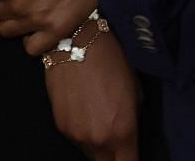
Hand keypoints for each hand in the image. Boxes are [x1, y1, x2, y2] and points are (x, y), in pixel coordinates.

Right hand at [43, 28, 139, 160]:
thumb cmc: (112, 62)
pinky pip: (76, 140)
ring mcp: (76, 136)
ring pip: (91, 153)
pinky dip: (84, 134)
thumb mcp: (134, 90)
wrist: (76, 44)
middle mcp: (97, 140)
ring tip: (103, 122)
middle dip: (115, 156)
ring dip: (99, 146)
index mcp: (122, 132)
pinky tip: (88, 114)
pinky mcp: (60, 127)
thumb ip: (133, 119)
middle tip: (120, 141)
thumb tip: (130, 131)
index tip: (133, 155)